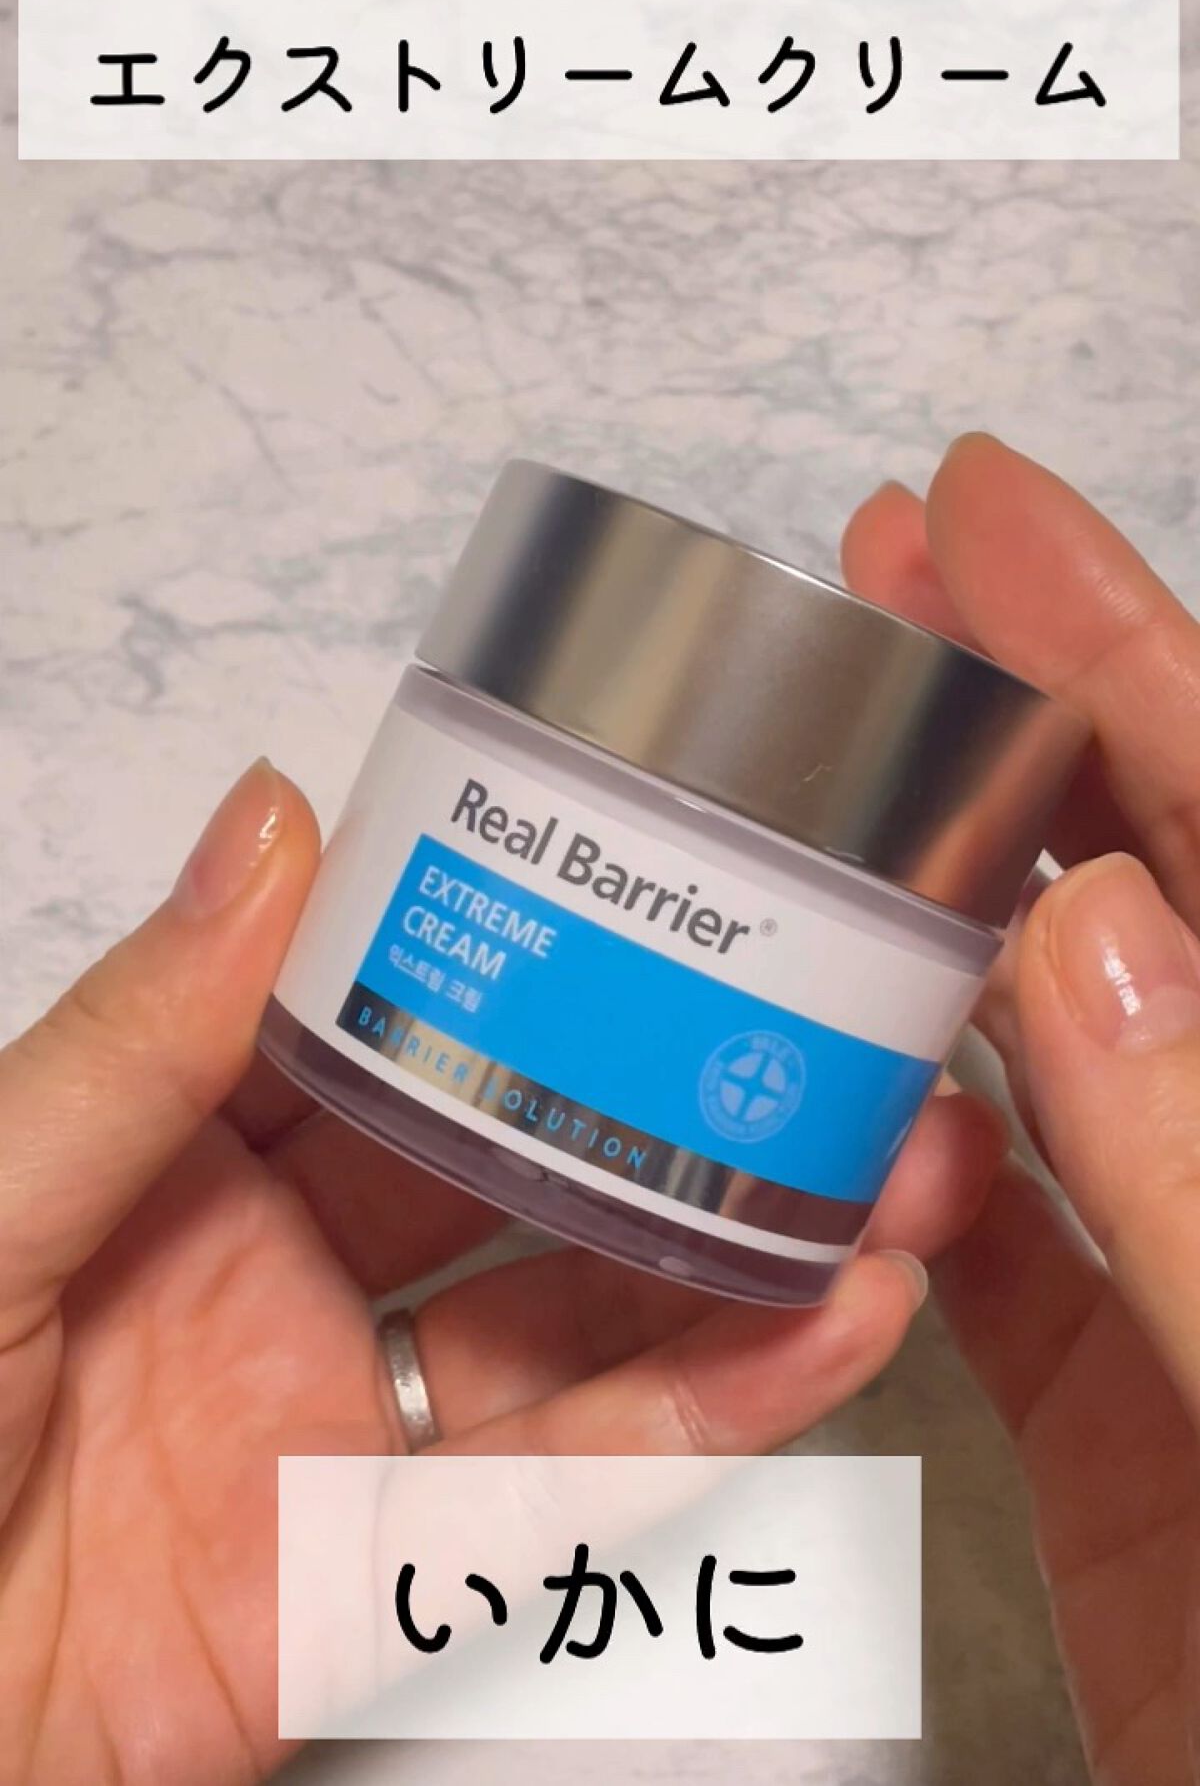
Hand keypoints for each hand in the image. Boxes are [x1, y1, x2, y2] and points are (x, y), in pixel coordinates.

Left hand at [0, 756, 1002, 1782]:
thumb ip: (142, 1035)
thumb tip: (275, 820)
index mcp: (178, 1160)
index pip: (375, 1022)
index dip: (507, 950)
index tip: (641, 872)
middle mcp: (279, 1276)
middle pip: (511, 1163)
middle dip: (662, 1092)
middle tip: (809, 1010)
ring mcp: (338, 1428)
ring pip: (577, 1319)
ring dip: (736, 1248)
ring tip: (891, 1160)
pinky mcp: (381, 1581)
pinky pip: (571, 1491)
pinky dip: (719, 1413)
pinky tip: (839, 1322)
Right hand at [844, 434, 1199, 1785]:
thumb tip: (1085, 928)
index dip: (1126, 647)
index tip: (979, 511)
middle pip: (1156, 900)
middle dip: (1020, 720)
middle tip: (880, 582)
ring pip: (1067, 1057)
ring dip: (939, 926)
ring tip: (815, 804)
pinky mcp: (1133, 1425)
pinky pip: (1005, 1248)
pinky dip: (910, 1164)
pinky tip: (827, 1092)